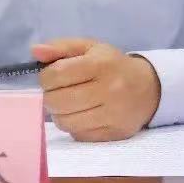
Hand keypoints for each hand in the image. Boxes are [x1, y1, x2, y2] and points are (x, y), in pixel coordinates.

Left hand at [32, 38, 161, 141]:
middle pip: (58, 101)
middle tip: (57, 92)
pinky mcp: (114, 134)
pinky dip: (74, 126)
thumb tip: (35, 51)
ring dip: (60, 113)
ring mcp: (112, 115)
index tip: (50, 77)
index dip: (45, 77)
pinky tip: (81, 115)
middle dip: (50, 97)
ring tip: (68, 104)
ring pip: (65, 122)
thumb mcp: (90, 48)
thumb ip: (61, 47)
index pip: (57, 74)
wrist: (149, 88)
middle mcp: (108, 90)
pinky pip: (78, 135)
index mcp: (100, 64)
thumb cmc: (112, 65)